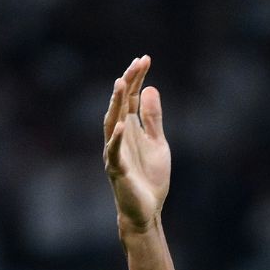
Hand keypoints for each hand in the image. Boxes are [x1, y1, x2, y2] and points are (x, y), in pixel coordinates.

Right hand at [103, 55, 169, 235]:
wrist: (147, 210)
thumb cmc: (150, 178)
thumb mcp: (158, 143)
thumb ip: (153, 118)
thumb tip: (150, 88)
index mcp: (130, 128)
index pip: (130, 97)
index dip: (137, 78)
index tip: (145, 58)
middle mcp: (119, 136)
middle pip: (120, 104)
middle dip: (128, 82)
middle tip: (137, 62)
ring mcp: (115, 152)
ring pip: (112, 123)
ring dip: (115, 103)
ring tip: (121, 83)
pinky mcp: (117, 170)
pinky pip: (114, 152)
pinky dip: (117, 139)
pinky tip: (123, 124)